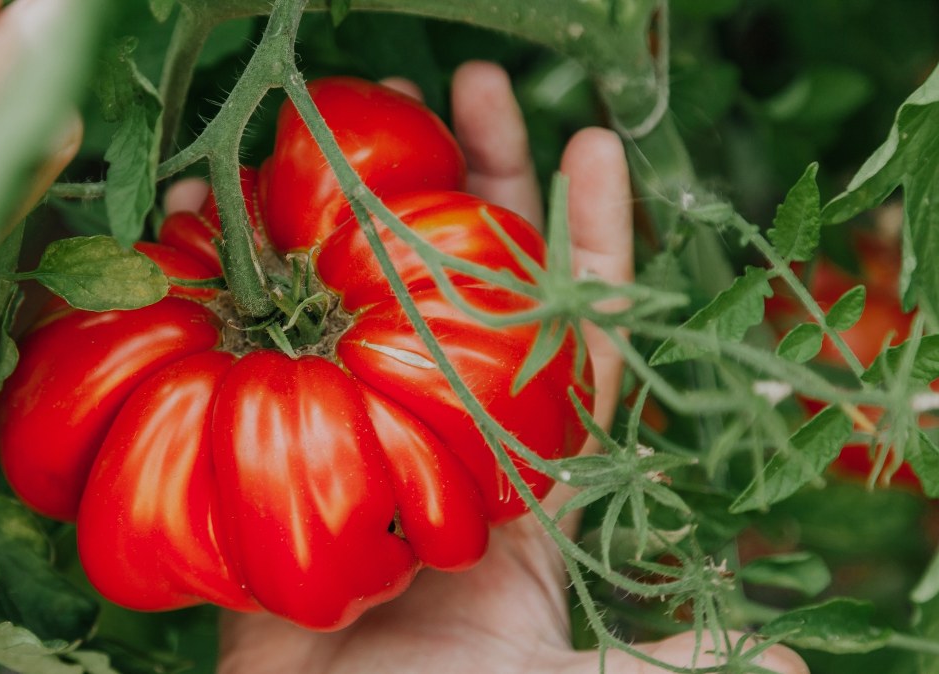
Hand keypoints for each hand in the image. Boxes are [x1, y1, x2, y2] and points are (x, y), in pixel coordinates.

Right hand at [190, 62, 811, 673]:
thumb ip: (664, 665)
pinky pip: (245, 359)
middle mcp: (437, 439)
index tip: (593, 147)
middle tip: (466, 88)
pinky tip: (206, 225)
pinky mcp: (264, 457)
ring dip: (350, 211)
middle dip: (474, 185)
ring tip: (340, 120)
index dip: (586, 247)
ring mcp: (348, 438)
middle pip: (463, 291)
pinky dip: (227, 290)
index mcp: (522, 478)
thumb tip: (783, 655)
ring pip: (358, 303)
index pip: (565, 341)